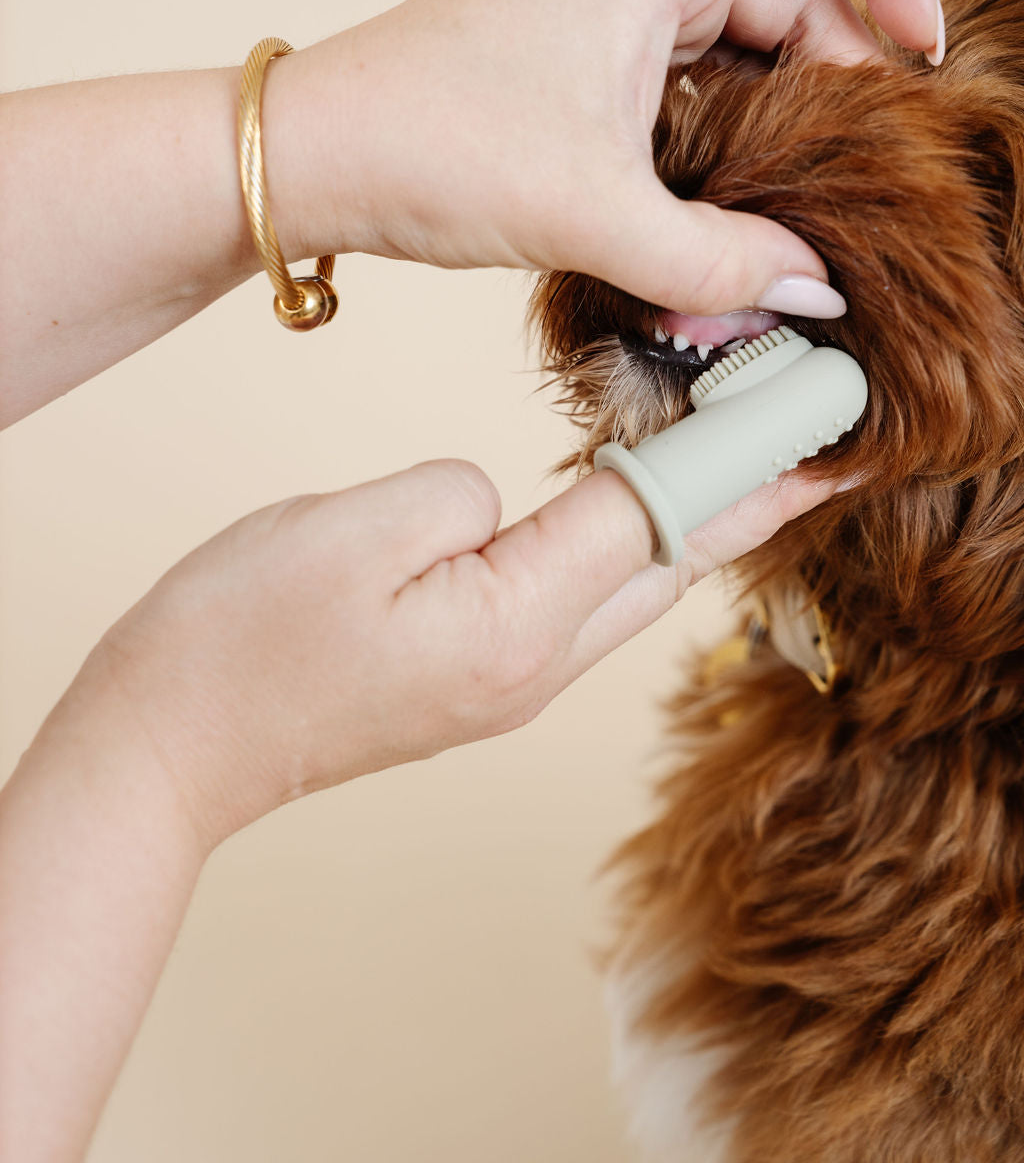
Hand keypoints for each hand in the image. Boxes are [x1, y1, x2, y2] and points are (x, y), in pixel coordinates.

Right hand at [84, 460, 838, 851]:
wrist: (170, 744)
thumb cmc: (239, 636)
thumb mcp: (351, 530)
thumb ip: (463, 497)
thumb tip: (511, 497)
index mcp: (511, 627)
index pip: (655, 520)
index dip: (737, 455)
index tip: (815, 417)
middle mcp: (530, 672)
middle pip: (664, 570)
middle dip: (738, 499)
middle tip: (795, 434)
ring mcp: (506, 690)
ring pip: (626, 595)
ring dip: (682, 527)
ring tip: (728, 463)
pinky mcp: (476, 686)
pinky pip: (576, 609)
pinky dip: (617, 553)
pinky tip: (616, 516)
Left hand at [265, 0, 940, 318]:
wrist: (312, 159)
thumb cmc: (427, 144)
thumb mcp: (594, 215)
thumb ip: (718, 261)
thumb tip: (812, 288)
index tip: (916, 42)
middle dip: (842, 69)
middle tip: (866, 169)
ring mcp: (604, 13)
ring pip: (737, 40)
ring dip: (780, 115)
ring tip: (803, 202)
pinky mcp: (580, 65)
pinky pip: (685, 80)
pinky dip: (723, 132)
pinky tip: (731, 204)